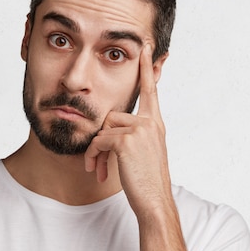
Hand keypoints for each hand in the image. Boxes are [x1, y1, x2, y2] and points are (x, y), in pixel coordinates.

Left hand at [84, 44, 171, 215]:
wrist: (154, 202)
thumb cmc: (146, 182)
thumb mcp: (142, 154)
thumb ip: (131, 135)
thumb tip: (106, 131)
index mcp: (156, 123)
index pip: (150, 90)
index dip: (147, 68)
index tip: (146, 48)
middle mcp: (150, 122)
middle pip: (111, 117)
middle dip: (101, 141)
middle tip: (99, 164)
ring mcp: (140, 130)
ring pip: (103, 130)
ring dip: (95, 152)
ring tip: (99, 170)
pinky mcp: (126, 140)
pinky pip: (99, 141)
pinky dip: (94, 156)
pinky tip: (99, 172)